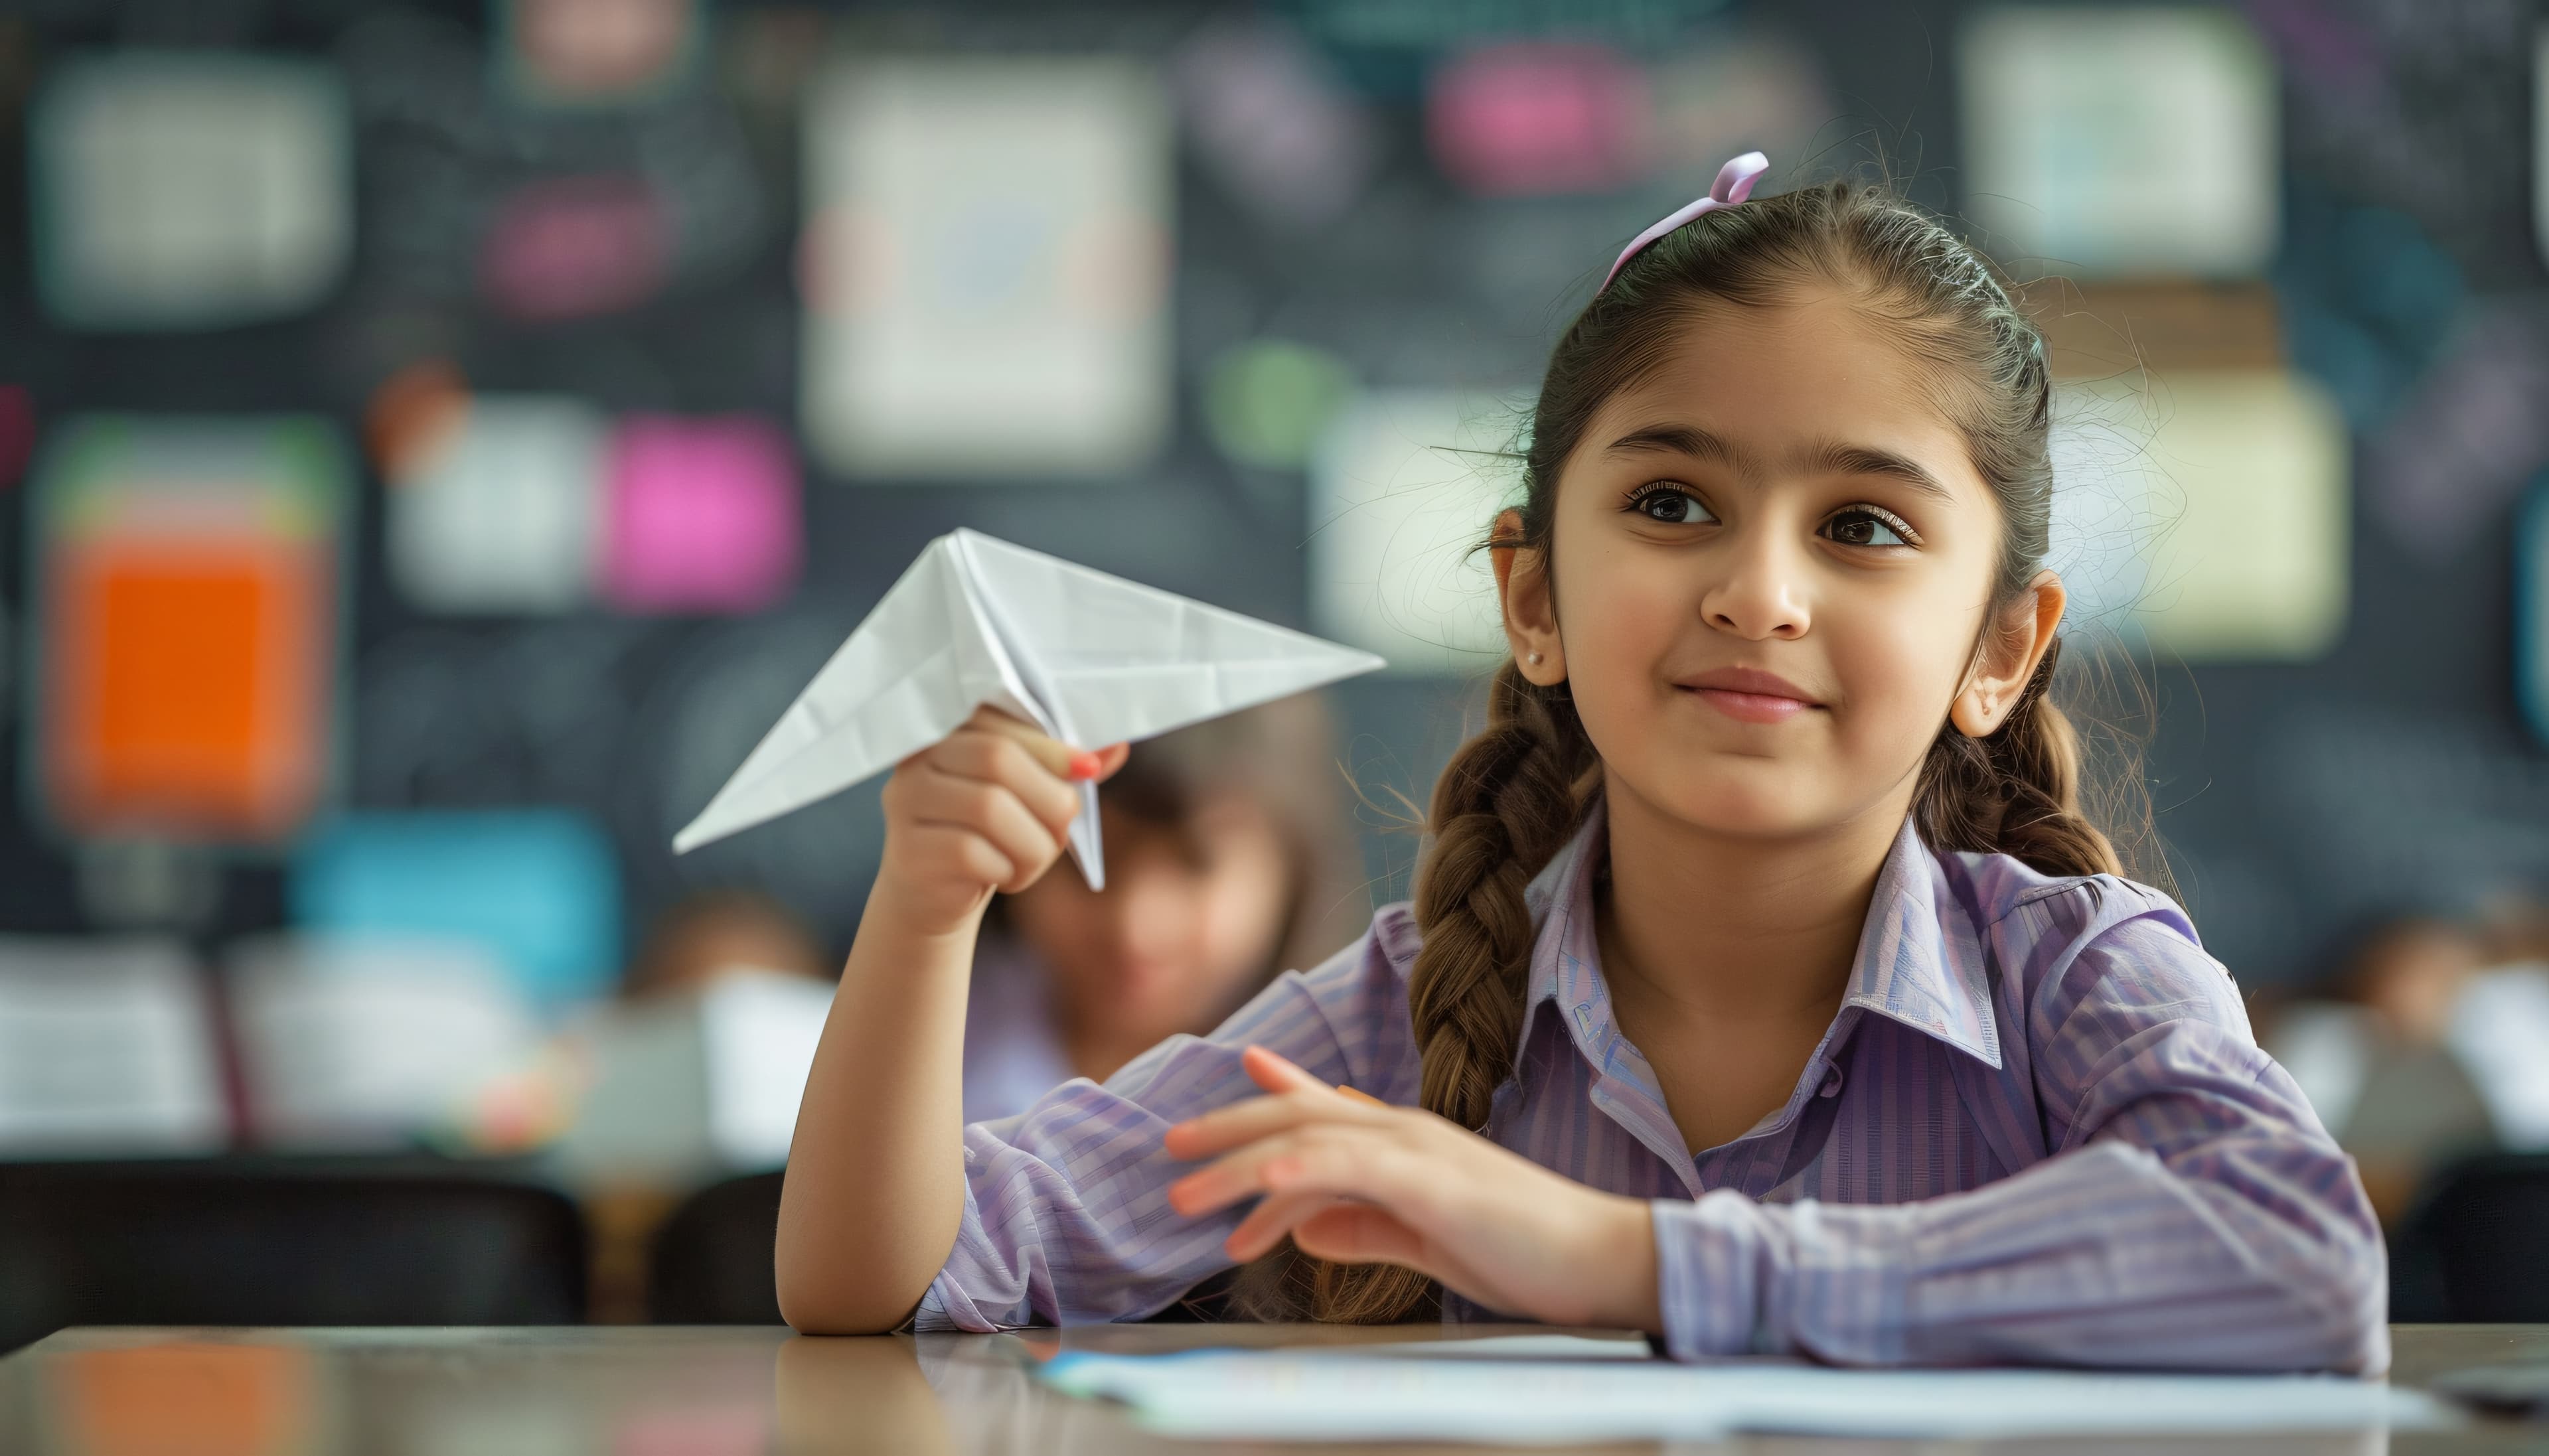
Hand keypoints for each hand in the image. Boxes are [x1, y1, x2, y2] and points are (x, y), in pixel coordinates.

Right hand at [873, 706, 1127, 936]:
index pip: (1001, 723)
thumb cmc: (989, 835)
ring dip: (1032, 843)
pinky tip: (1004, 876)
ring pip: (989, 808)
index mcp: (948, 730)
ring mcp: (906, 802)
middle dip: (1049, 798)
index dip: (1052, 747)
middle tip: (1063, 829)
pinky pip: (971, 852)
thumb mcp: (1030, 796)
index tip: (1090, 771)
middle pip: (997, 759)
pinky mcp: (908, 850)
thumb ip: (1064, 769)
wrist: (934, 896)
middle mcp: (917, 759)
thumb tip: (1117, 747)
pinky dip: (1006, 869)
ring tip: (1032, 860)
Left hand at [1161, 1046, 1663, 1331]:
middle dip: (1229, 1130)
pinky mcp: (1428, 1180)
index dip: (1280, 1087)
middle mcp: (1406, 1132)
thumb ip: (1368, 1229)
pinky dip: (1292, 1173)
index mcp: (1410, 1143)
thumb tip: (1309, 1232)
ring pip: (1305, 1140)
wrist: (1602, 1260)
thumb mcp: (1428, 1241)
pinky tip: (1255, 1191)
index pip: (1330, 1106)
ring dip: (1237, 1164)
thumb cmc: (1525, 1254)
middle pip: (1298, 1117)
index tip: (1243, 1068)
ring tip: (1184, 1192)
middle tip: (1171, 1145)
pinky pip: (1345, 1167)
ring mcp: (1417, 1150)